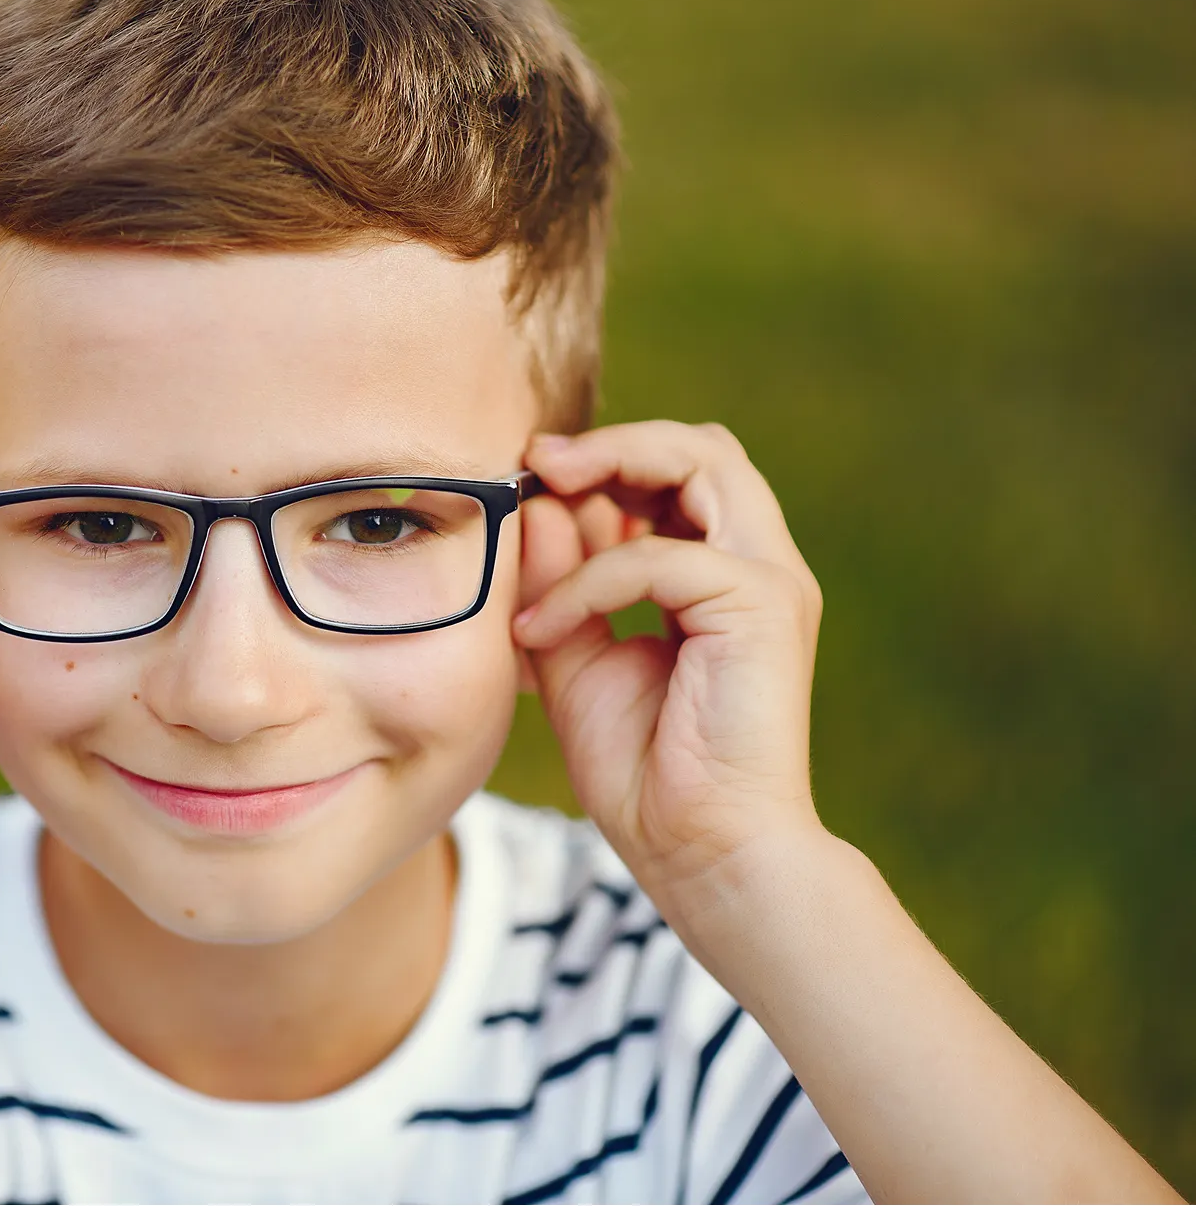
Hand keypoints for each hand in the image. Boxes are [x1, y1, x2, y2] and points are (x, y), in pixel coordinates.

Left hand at [513, 421, 825, 919]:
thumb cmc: (643, 772)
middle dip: (614, 441)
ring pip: (705, 462)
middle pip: (702, 447)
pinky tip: (540, 630)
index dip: (605, 461)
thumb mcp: (573, 659)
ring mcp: (767, 581)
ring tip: (540, 488)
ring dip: (614, 463)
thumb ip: (557, 583)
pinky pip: (658, 555)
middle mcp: (756, 566)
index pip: (678, 475)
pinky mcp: (759, 607)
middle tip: (535, 459)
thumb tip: (539, 504)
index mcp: (721, 576)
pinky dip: (586, 582)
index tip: (529, 474)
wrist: (700, 854)